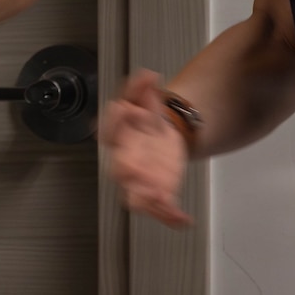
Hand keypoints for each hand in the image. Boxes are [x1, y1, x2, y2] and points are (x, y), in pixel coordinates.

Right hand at [100, 70, 192, 227]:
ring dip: (147, 199)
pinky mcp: (156, 192)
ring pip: (135, 196)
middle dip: (128, 170)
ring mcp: (140, 181)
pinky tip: (184, 219)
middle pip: (121, 169)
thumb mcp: (144, 98)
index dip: (115, 121)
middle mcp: (125, 161)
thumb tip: (147, 74)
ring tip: (161, 199)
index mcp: (119, 136)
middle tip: (136, 169)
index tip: (123, 109)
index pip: (111, 130)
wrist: (161, 136)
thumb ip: (142, 87)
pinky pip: (159, 210)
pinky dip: (170, 216)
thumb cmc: (145, 121)